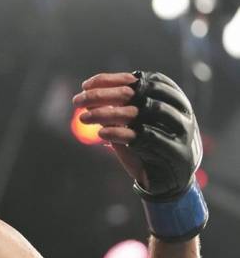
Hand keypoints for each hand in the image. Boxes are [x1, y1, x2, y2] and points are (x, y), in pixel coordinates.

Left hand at [73, 71, 201, 198]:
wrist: (171, 177)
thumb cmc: (148, 143)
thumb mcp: (132, 122)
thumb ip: (116, 108)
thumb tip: (86, 96)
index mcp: (170, 96)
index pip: (138, 80)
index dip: (110, 80)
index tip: (85, 86)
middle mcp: (179, 109)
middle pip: (137, 93)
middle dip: (103, 94)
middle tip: (77, 100)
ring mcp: (180, 129)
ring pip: (141, 112)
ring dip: (107, 113)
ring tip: (83, 117)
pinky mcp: (175, 150)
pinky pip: (145, 137)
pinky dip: (119, 132)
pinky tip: (100, 133)